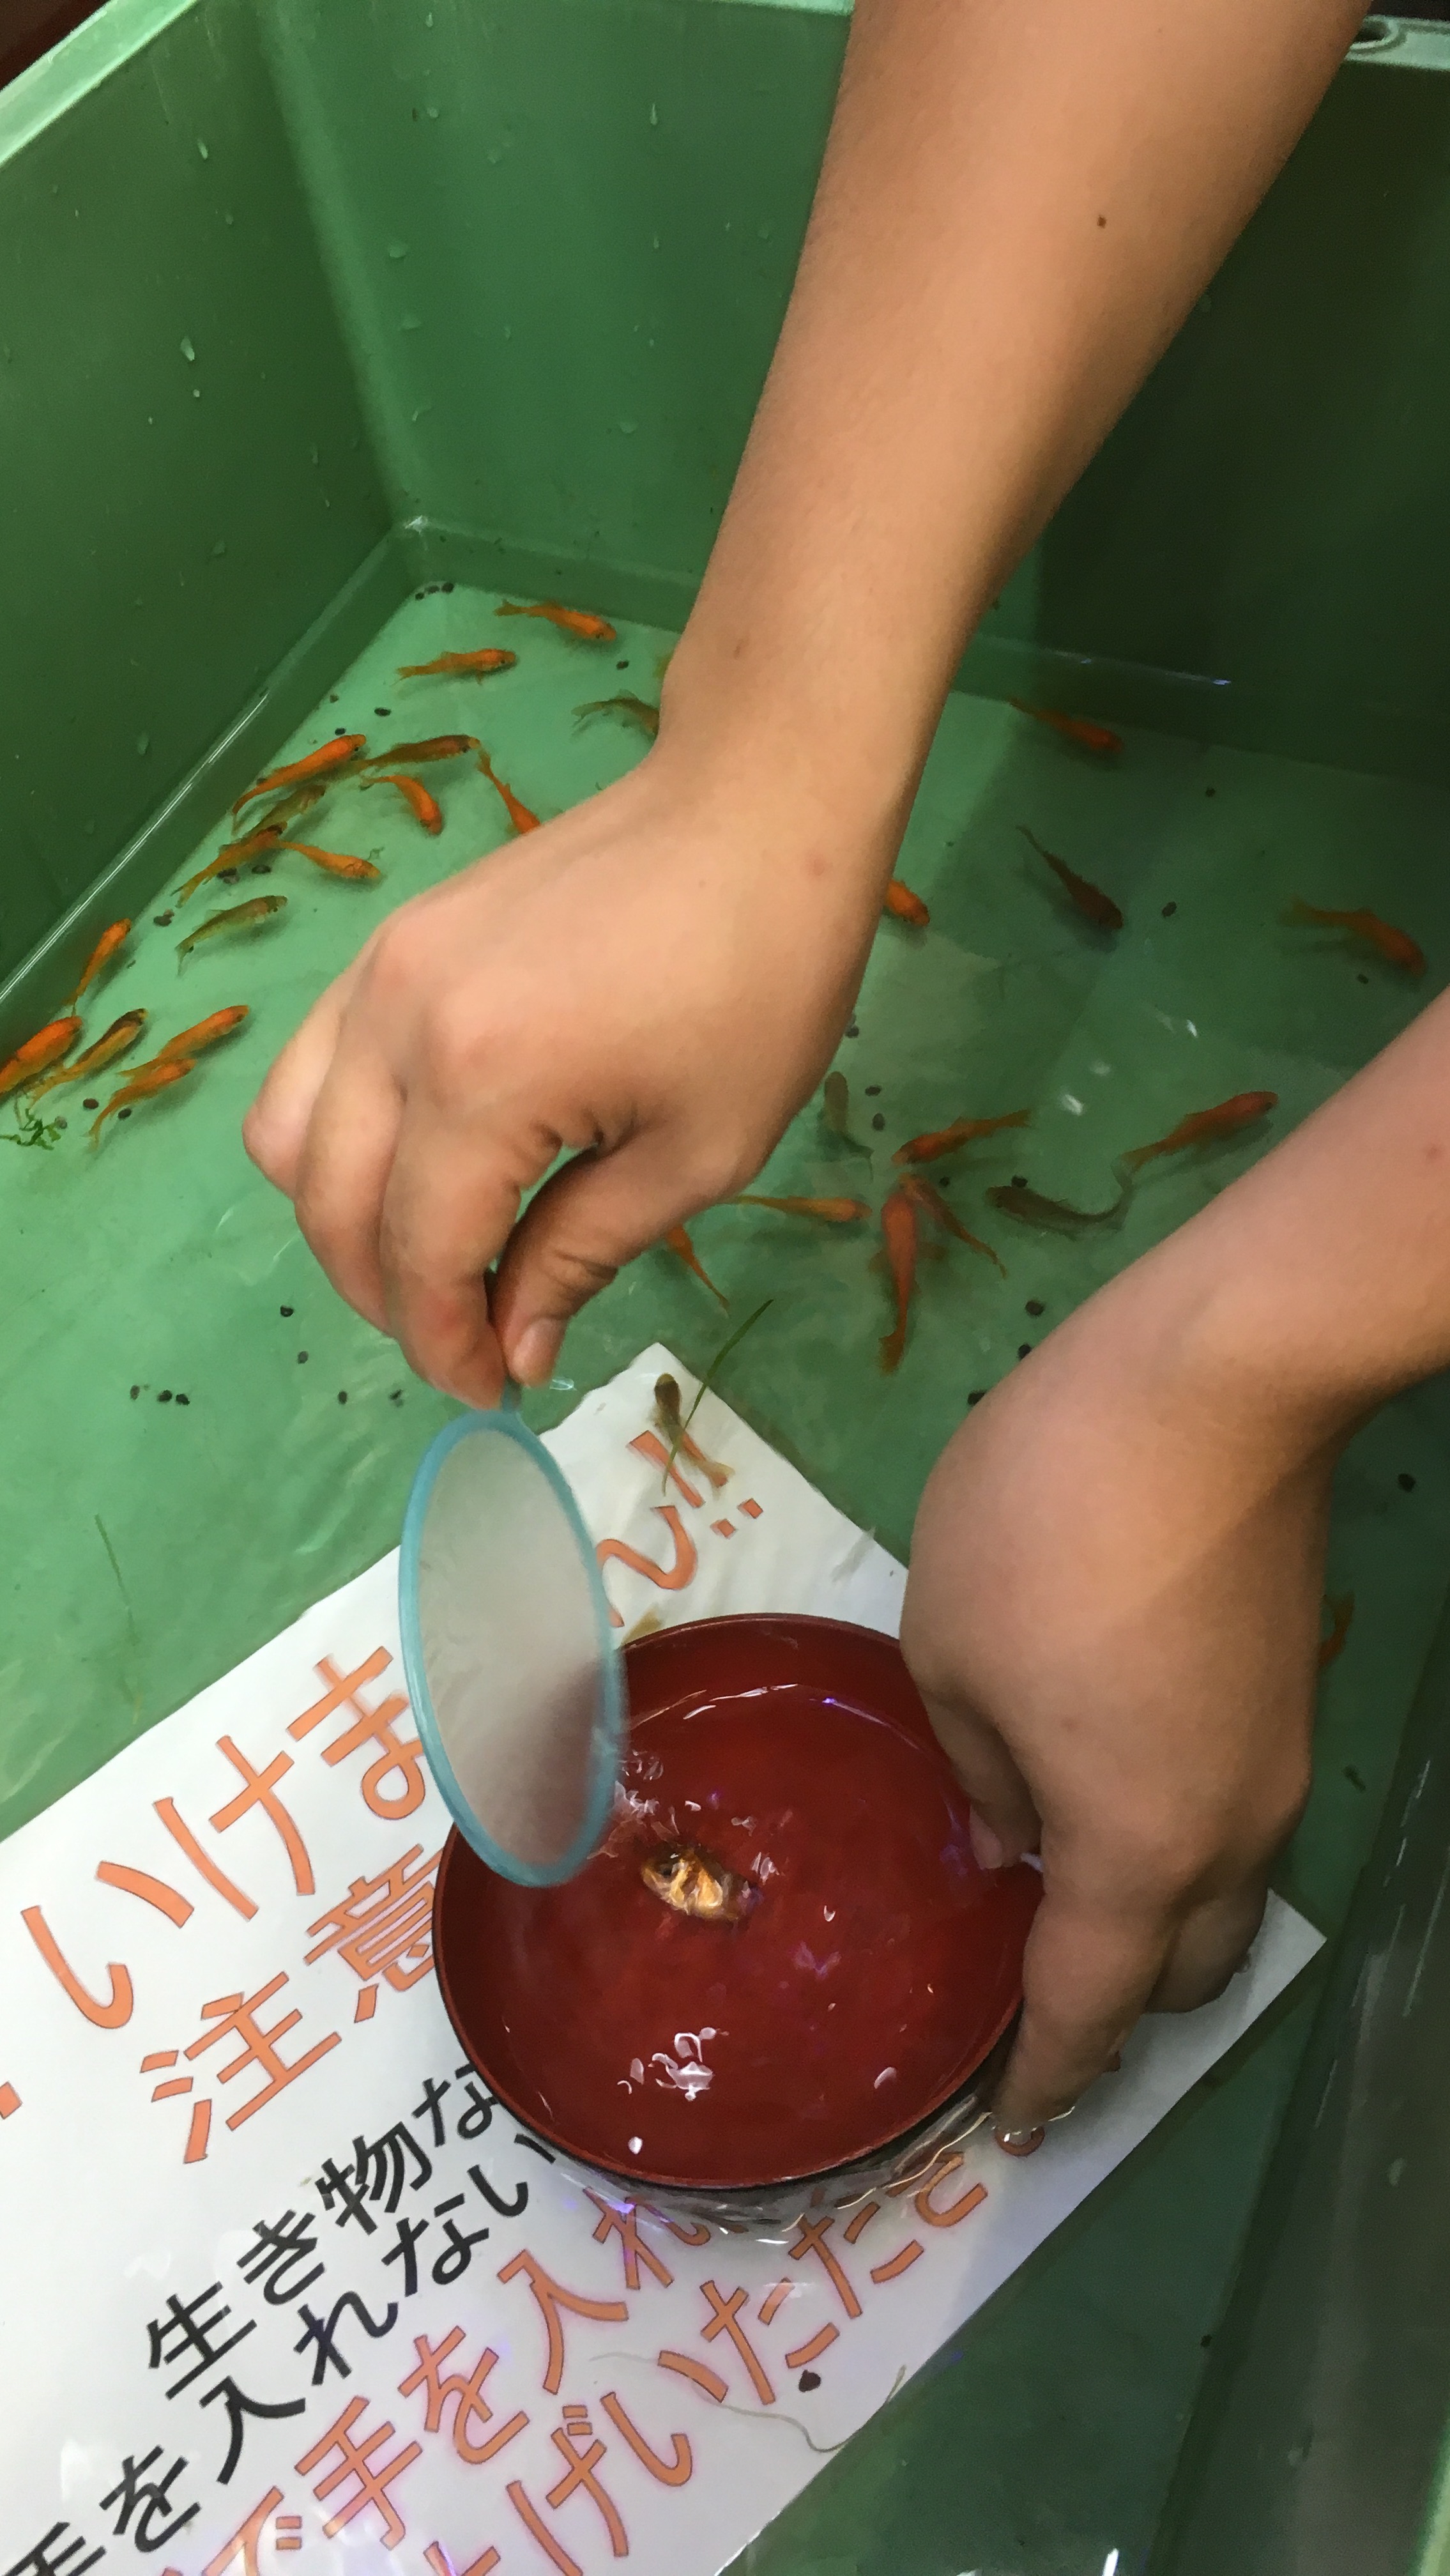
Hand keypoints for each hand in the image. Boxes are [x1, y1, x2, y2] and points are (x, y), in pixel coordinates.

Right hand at [243, 748, 886, 1401]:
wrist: (753, 807)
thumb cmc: (760, 982)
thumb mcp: (696, 1153)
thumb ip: (581, 1255)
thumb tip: (516, 1349)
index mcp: (482, 1084)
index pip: (420, 1255)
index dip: (447, 1343)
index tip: (494, 1391)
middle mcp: (398, 1024)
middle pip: (331, 1207)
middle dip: (389, 1301)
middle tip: (470, 1343)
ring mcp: (379, 971)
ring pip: (288, 1136)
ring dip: (343, 1222)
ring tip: (435, 1262)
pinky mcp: (389, 941)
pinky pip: (312, 1065)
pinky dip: (339, 1140)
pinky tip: (422, 1169)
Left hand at [900, 1242, 1339, 2145]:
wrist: (1212, 1384)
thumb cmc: (1046, 1523)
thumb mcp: (948, 1645)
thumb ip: (976, 1766)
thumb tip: (1014, 1830)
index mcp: (1134, 1849)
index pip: (1087, 2009)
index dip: (1047, 2078)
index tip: (1011, 2127)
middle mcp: (1229, 1832)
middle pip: (1182, 1974)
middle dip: (1109, 2007)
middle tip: (1026, 1993)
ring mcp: (1275, 1761)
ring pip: (1222, 1897)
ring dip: (1151, 1921)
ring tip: (1060, 1893)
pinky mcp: (1286, 1691)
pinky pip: (1233, 1818)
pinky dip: (1176, 1844)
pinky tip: (1105, 1793)